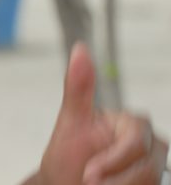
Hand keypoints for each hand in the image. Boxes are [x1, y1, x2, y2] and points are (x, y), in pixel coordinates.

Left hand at [33, 42, 168, 184]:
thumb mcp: (70, 123)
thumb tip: (80, 49)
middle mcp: (148, 144)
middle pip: (149, 166)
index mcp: (129, 123)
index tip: (88, 173)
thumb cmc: (67, 157)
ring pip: (151, 181)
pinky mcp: (151, 183)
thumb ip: (78, 88)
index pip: (136, 140)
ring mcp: (152, 166)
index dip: (114, 159)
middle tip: (88, 182)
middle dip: (116, 179)